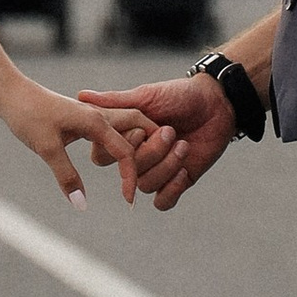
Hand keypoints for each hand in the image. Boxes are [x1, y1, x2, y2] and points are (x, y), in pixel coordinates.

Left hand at [0, 75, 147, 203]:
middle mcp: (100, 116)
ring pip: (128, 127)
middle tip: (157, 176)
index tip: (128, 201)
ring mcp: (93, 116)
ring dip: (139, 146)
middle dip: (153, 150)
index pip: (126, 152)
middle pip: (140, 128)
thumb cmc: (27, 115)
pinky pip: (112, 131)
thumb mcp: (46, 148)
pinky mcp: (83, 119)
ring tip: (142, 172)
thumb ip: (66, 176)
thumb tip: (82, 204)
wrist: (10, 93)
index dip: (130, 178)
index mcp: (96, 121)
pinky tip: (116, 159)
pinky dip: (121, 144)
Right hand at [76, 71, 236, 208]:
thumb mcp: (146, 96)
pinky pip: (162, 202)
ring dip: (165, 165)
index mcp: (124, 136)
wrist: (216, 103)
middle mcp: (136, 156)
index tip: (143, 127)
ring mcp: (156, 171)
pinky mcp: (176, 182)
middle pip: (126, 172)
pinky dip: (171, 189)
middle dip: (149, 153)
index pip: (104, 155)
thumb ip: (115, 102)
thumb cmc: (179, 94)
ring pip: (145, 185)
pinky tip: (184, 170)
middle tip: (170, 130)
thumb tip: (80, 96)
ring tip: (182, 144)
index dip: (122, 146)